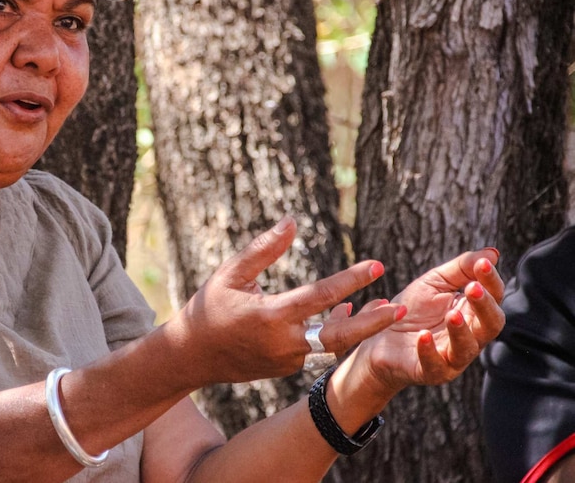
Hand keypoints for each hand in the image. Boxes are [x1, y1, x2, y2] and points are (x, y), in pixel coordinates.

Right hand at [167, 217, 405, 385]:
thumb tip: (292, 222)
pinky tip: (349, 316)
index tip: (376, 266)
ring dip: (360, 329)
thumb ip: (263, 249)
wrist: (190, 356)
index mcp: (270, 316)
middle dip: (373, 322)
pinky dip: (335, 334)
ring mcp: (286, 361)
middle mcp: (284, 343)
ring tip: (387, 312)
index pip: (320, 295)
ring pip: (332, 346)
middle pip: (339, 335)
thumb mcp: (230, 273)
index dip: (351, 279)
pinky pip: (317, 351)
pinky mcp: (285, 369)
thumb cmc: (208, 308)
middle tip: (402, 307)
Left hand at [348, 249, 505, 394]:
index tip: (484, 263)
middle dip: (484, 306)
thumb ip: (462, 268)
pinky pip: (435, 365)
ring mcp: (452, 357)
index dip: (491, 281)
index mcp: (473, 313)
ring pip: (467, 348)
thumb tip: (492, 254)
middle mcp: (470, 337)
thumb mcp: (434, 283)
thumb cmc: (411, 309)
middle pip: (491, 324)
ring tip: (452, 314)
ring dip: (461, 330)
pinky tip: (423, 336)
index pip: (494, 298)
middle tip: (472, 288)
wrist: (378, 338)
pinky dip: (429, 351)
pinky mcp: (431, 372)